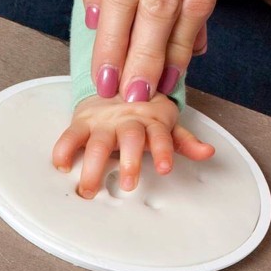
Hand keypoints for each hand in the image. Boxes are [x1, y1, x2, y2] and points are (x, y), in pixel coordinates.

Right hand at [51, 93, 214, 199]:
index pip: (161, 135)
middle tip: (129, 184)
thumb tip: (208, 153)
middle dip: (130, 161)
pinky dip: (64, 149)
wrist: (116, 82)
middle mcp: (128, 121)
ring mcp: (104, 122)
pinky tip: (61, 165)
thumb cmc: (144, 111)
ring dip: (94, 165)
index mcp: (151, 120)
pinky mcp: (82, 123)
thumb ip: (184, 141)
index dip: (164, 150)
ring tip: (90, 188)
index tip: (165, 168)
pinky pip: (70, 135)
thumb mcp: (166, 124)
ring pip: (98, 143)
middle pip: (130, 139)